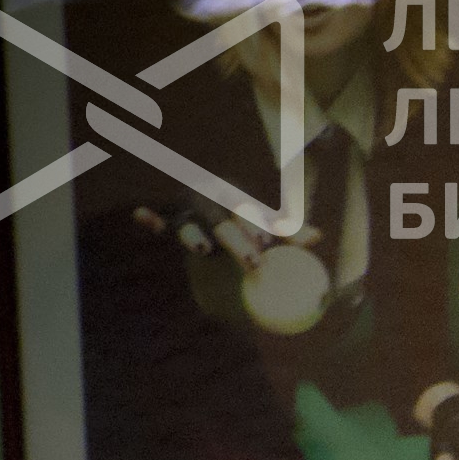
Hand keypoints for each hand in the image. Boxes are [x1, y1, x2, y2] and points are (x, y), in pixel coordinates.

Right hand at [132, 202, 319, 268]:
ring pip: (188, 223)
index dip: (257, 226)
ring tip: (205, 250)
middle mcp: (211, 202)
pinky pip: (157, 221)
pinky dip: (149, 219)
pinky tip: (140, 216)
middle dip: (238, 241)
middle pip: (223, 222)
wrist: (211, 200)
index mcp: (236, 198)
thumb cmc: (245, 218)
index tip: (267, 244)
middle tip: (254, 262)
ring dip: (195, 236)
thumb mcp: (266, 223)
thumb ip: (289, 231)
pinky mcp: (168, 221)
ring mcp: (188, 212)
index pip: (249, 212)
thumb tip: (318, 238)